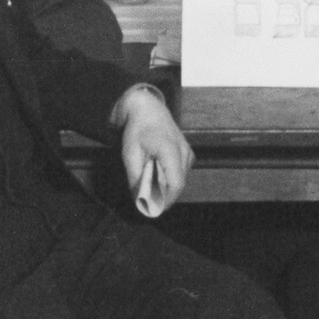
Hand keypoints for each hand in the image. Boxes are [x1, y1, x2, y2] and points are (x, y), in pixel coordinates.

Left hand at [117, 88, 192, 214]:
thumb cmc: (137, 129)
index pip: (176, 183)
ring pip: (180, 180)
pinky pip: (181, 174)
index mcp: (170, 149)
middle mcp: (184, 151)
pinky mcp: (188, 154)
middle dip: (163, 196)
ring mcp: (188, 152)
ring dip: (165, 187)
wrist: (148, 109)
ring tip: (149, 181)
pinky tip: (157, 173)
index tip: (152, 209)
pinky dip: (169, 179)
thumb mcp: (130, 153)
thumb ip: (135, 178)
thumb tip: (139, 201)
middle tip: (146, 198)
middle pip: (178, 185)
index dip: (166, 200)